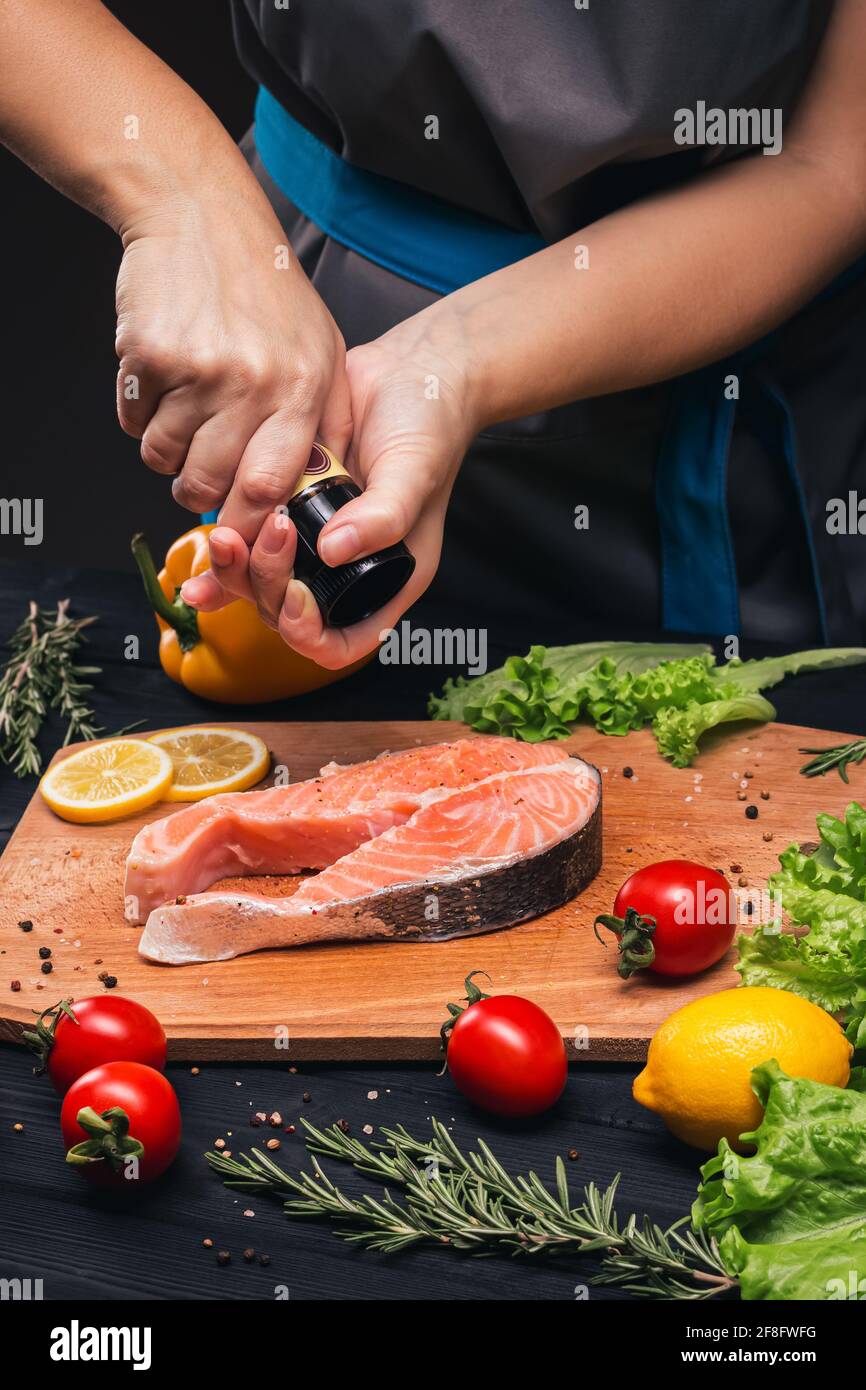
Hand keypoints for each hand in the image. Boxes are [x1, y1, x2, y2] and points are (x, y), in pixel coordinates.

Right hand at [115, 187, 351, 541]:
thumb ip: (326, 422)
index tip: (241, 532)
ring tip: (184, 411)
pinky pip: (133, 423)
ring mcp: (196, 369)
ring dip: (166, 452)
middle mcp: (252, 382)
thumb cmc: (267, 289)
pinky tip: (163, 377)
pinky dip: (140, 415)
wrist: (202, 216)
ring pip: (163, 459)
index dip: (249, 523)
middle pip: (210, 485)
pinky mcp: (147, 355)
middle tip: (200, 474)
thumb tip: (320, 491)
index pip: (270, 487)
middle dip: (199, 493)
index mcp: (302, 387)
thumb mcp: (323, 350)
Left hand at [181, 303, 480, 666]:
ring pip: (262, 584)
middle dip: (266, 588)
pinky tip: (207, 544)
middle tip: (260, 539)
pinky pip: (251, 543)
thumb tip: (336, 549)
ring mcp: (315, 540)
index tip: (296, 595)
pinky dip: (226, 552)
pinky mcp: (288, 506)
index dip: (310, 633)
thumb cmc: (430, 424)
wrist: (411, 370)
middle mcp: (347, 568)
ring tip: (225, 538)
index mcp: (386, 578)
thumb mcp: (416, 471)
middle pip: (289, 614)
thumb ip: (384, 515)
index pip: (342, 641)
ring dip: (236, 573)